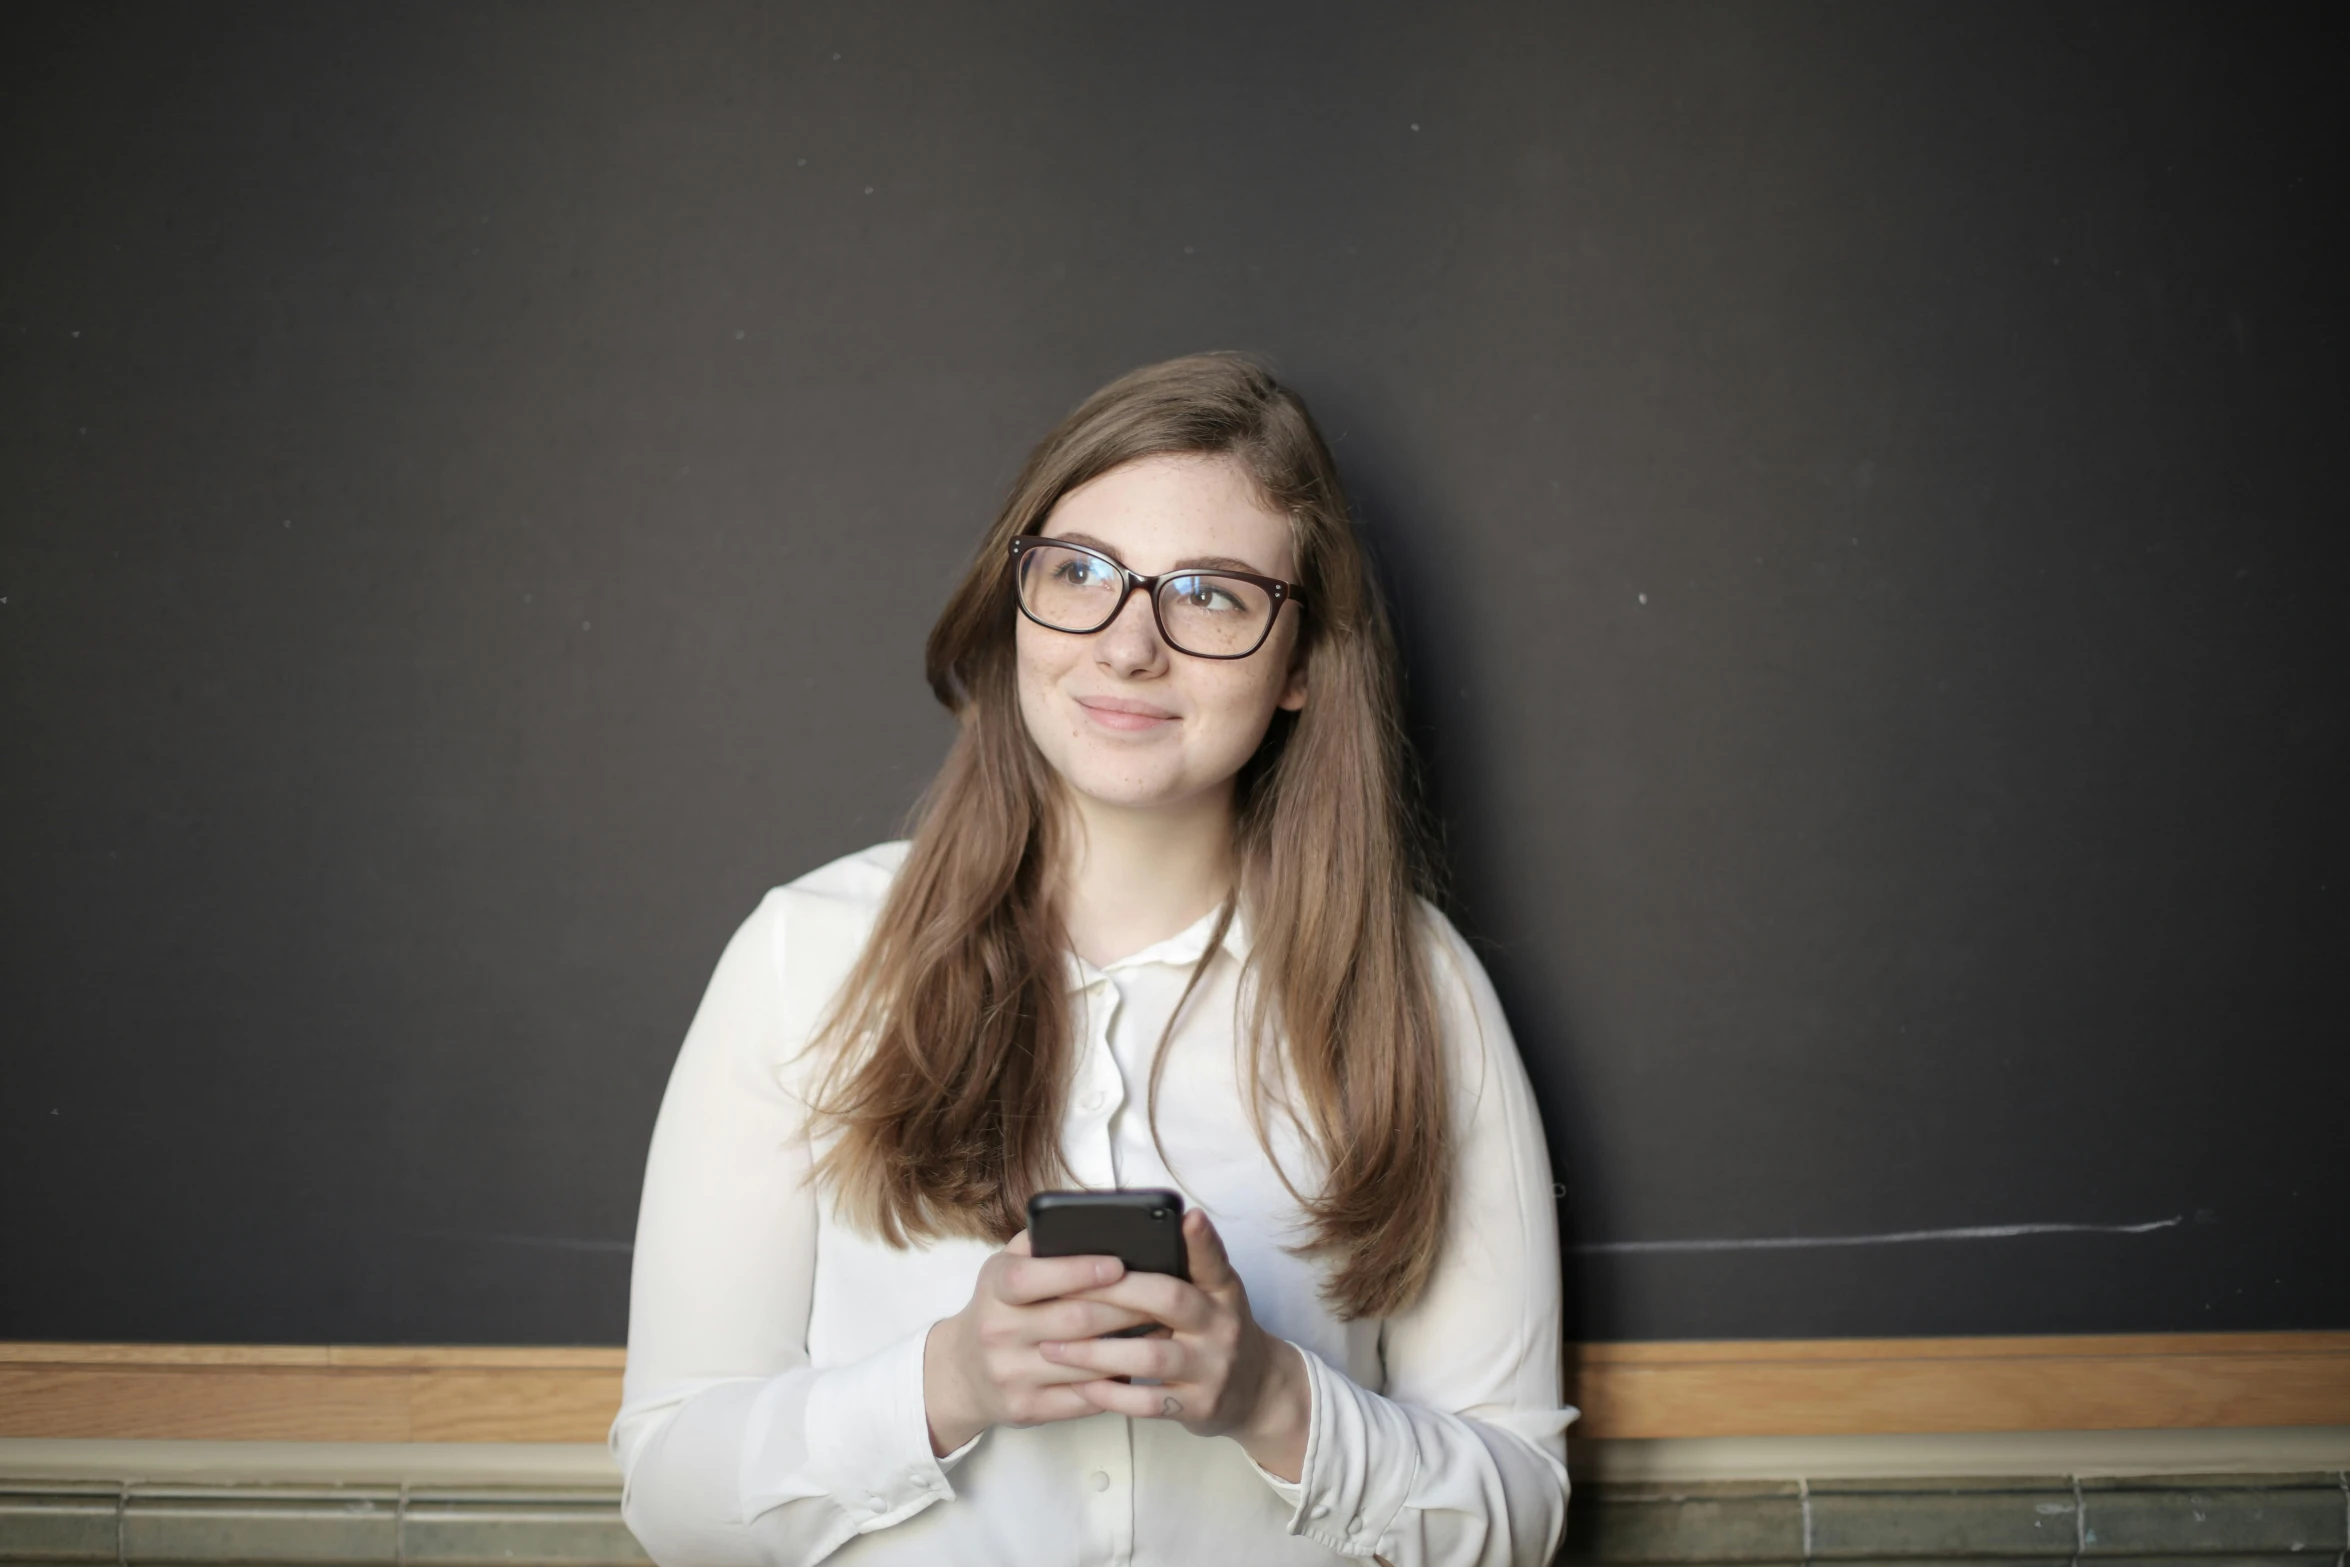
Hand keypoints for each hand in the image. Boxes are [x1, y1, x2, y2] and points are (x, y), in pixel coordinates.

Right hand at [922, 1230, 1157, 1455]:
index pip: (1032, 1278)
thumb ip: (1043, 1243)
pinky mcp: (1027, 1408)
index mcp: (994, 1289)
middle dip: (1126, 1308)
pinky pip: (1084, 1397)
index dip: (1078, 1271)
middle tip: (1163, 1297)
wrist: (962, 1372)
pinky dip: (1116, 1383)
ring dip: (1131, 1346)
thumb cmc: (1000, 1307)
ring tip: (1162, 1328)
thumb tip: (1097, 1223)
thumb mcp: (1006, 1267)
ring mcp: (1011, 1374)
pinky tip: (1137, 1365)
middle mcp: (998, 1332)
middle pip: (1075, 1321)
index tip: (1119, 1265)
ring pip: (1086, 1363)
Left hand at [1037, 1210, 1310, 1481]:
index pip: (1212, 1258)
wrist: (1259, 1390)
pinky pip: (1149, 1401)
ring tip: (1054, 1347)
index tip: (1186, 1217)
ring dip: (1098, 1352)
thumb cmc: (1215, 1332)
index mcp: (1222, 1289)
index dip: (1200, 1239)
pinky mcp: (1200, 1405)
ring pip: (1152, 1355)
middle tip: (1064, 1291)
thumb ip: (1182, 1268)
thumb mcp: (1213, 1294)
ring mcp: (1213, 1367)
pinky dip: (1112, 1394)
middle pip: (1170, 1299)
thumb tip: (1118, 1244)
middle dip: (1115, 1293)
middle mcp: (1222, 1324)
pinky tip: (1082, 1385)